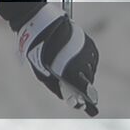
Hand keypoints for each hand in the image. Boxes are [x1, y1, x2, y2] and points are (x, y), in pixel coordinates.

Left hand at [8, 1, 99, 115]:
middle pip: (88, 79)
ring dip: (84, 72)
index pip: (85, 89)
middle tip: (73, 85)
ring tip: (70, 68)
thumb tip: (66, 98)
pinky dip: (86, 61)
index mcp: (72, 70)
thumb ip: (55, 86)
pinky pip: (92, 58)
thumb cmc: (37, 49)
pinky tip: (75, 60)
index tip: (86, 105)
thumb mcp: (42, 72)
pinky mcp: (90, 43)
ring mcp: (88, 51)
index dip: (86, 97)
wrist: (40, 23)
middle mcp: (84, 61)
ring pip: (91, 68)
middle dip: (82, 84)